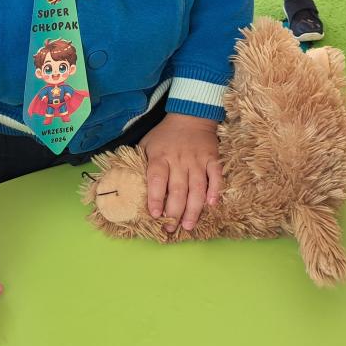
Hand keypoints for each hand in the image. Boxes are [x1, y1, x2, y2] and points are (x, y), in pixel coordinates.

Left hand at [139, 112, 221, 232]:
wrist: (190, 116)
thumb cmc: (164, 135)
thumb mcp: (147, 144)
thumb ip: (140, 162)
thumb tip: (129, 184)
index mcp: (160, 156)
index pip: (157, 178)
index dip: (156, 197)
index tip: (155, 214)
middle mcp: (179, 159)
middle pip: (178, 189)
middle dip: (174, 212)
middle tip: (171, 228)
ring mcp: (197, 160)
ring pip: (197, 187)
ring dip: (193, 208)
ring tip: (188, 225)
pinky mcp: (212, 159)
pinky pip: (215, 176)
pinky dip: (215, 190)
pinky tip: (212, 204)